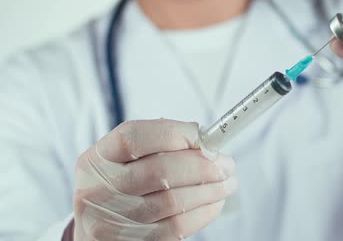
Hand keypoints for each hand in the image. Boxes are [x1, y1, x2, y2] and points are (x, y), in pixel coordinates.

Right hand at [72, 119, 236, 240]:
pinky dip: (203, 212)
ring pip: (173, 201)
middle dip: (203, 165)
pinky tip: (214, 203)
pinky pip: (177, 227)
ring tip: (227, 182)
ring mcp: (112, 221)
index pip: (134, 137)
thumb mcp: (125, 160)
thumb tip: (206, 143)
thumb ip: (160, 146)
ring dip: (211, 190)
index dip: (175, 133)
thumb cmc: (122, 185)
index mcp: (96, 159)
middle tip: (227, 164)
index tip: (204, 137)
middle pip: (159, 170)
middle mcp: (98, 190)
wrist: (99, 226)